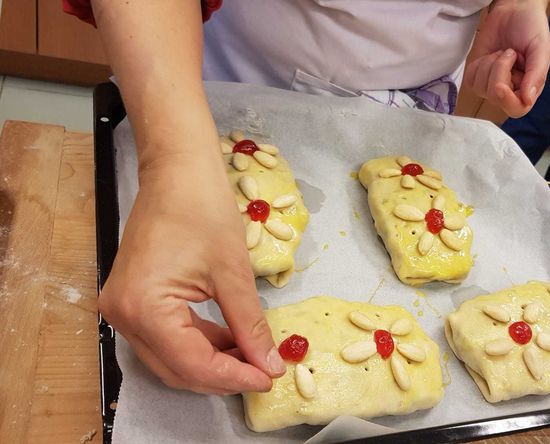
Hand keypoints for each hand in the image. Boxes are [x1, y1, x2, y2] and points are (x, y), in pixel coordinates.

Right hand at [99, 150, 284, 394]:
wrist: (177, 170)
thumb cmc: (202, 208)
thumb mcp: (233, 273)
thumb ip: (250, 325)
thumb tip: (269, 364)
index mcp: (144, 307)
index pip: (192, 363)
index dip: (234, 377)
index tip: (268, 379)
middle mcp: (123, 315)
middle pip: (177, 368)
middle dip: (223, 375)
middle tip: (264, 371)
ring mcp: (122, 308)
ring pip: (170, 357)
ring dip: (211, 361)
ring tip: (253, 356)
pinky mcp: (131, 300)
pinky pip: (165, 337)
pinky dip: (198, 343)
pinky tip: (230, 340)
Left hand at [464, 0, 549, 117]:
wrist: (515, 9)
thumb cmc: (531, 28)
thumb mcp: (540, 49)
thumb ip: (536, 75)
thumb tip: (527, 99)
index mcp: (530, 87)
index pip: (517, 109)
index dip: (507, 101)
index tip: (501, 85)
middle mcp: (511, 89)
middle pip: (496, 98)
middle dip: (499, 71)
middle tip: (510, 52)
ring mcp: (491, 84)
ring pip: (481, 89)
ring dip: (490, 65)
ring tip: (502, 52)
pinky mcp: (477, 74)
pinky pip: (470, 80)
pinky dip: (479, 65)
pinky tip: (490, 55)